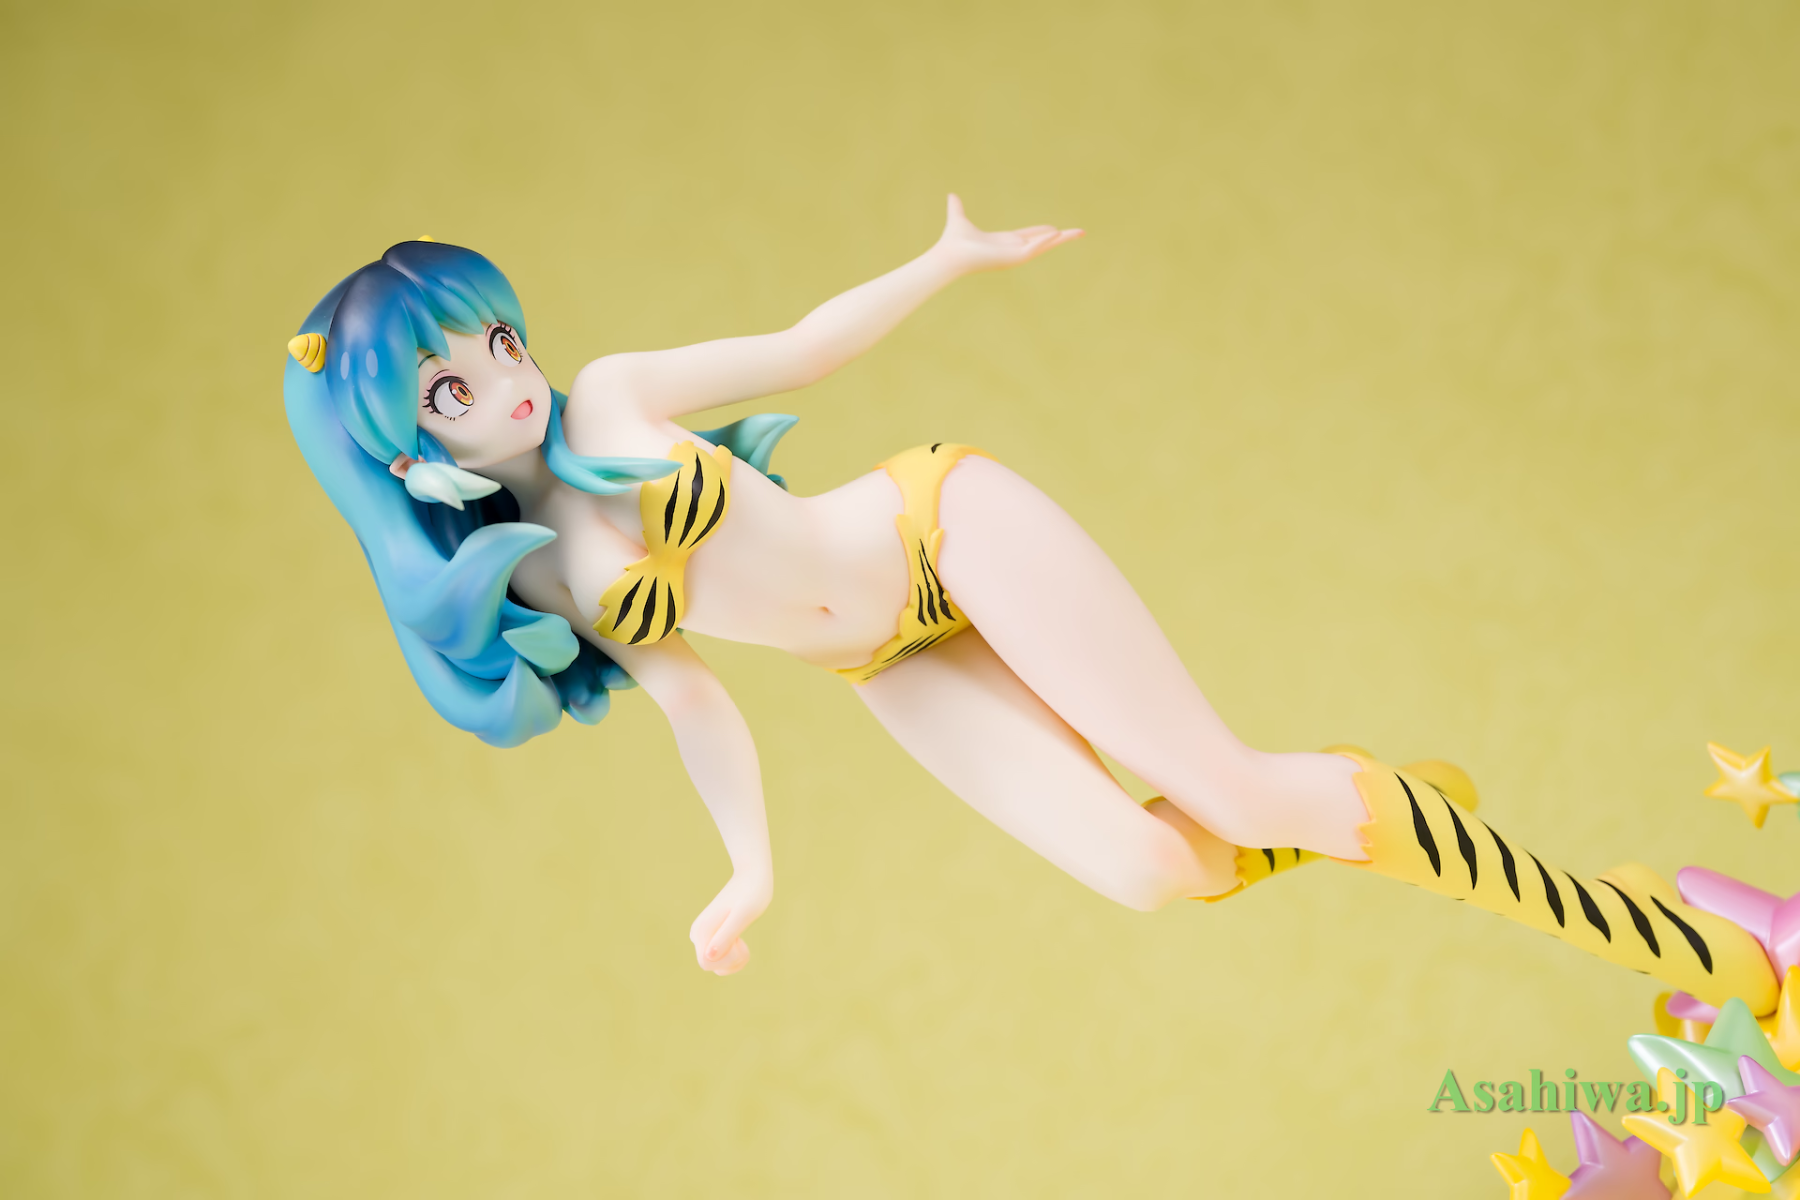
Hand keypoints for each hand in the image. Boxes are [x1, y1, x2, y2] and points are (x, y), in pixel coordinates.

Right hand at [688, 870, 771, 975]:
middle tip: (743, 940)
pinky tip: (740, 942)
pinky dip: (733, 957)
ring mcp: (703, 935)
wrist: (752, 876)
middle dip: (731, 960)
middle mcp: (697, 934)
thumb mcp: (743, 916)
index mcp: (701, 930)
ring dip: (733, 959)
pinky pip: (719, 959)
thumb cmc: (752, 893)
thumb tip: (708, 956)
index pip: (706, 963)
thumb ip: (726, 936)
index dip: (727, 959)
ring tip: (742, 941)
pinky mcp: (711, 936)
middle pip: (710, 965)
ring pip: (715, 964)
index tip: (739, 941)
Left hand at [932, 193, 1083, 275]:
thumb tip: (951, 195)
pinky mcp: (1013, 258)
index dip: (1042, 232)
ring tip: (1079, 232)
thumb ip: (957, 207)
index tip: (1056, 228)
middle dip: (1062, 237)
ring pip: (1044, 245)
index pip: (1028, 236)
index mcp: (1003, 242)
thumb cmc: (953, 241)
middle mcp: (1012, 250)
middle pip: (1043, 242)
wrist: (950, 254)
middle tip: (1079, 232)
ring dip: (1062, 239)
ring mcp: (1014, 255)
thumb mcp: (959, 218)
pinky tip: (1058, 232)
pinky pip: (1034, 248)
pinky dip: (1046, 241)